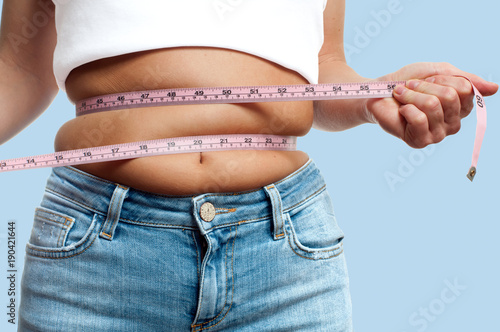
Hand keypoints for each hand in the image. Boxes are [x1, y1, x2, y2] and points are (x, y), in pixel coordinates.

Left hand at [365, 62, 497, 147]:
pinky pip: (420, 119)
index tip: (427, 79)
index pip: (465, 88)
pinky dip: (406, 108)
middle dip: (426, 86)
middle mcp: (453, 124)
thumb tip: (495, 89)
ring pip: (433, 106)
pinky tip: (401, 111)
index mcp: (461, 107)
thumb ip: (466, 80)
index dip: (442, 79)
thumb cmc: (407, 81)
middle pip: (450, 97)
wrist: (377, 92)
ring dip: (412, 95)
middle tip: (410, 87)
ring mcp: (438, 135)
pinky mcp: (420, 141)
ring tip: (402, 96)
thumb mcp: (438, 72)